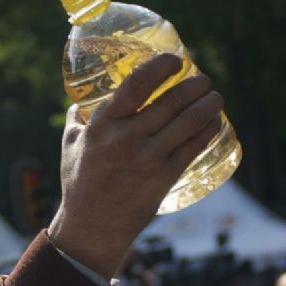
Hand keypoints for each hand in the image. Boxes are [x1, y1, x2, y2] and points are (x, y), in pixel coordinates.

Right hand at [48, 54, 221, 277]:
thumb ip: (77, 120)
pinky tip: (214, 121)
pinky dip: (208, 129)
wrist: (93, 226)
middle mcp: (127, 138)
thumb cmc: (80, 182)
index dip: (161, 67)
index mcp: (102, 125)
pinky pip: (195, 146)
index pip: (137, 84)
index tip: (175, 60)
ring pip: (189, 121)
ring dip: (209, 104)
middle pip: (172, 100)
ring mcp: (149, 157)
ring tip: (214, 97)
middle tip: (202, 80)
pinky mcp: (165, 176)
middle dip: (195, 85)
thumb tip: (80, 101)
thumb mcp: (70, 145)